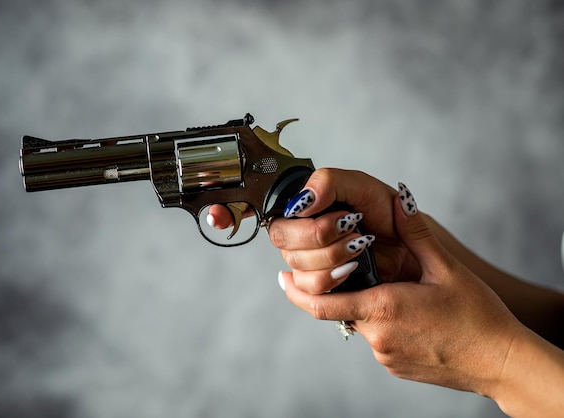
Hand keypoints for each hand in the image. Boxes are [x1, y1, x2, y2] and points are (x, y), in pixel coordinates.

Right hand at [209, 168, 420, 283]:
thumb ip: (328, 182)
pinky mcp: (320, 288)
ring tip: (361, 246)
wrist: (415, 250)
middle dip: (318, 233)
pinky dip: (332, 277)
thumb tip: (301, 201)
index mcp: (301, 206)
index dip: (224, 212)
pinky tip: (351, 268)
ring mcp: (305, 262)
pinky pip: (308, 288)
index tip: (215, 215)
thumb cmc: (388, 214)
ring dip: (331, 256)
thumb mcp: (361, 185)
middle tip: (350, 224)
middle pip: (280, 238)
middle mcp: (296, 233)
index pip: (252, 206)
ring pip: (295, 265)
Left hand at [279, 183, 522, 395]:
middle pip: (343, 307)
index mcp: (383, 307)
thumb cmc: (478, 317)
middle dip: (345, 288)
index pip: (321, 302)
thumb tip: (399, 199)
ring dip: (369, 305)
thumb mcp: (446, 269)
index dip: (296, 291)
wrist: (501, 363)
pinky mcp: (394, 367)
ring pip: (361, 323)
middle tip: (353, 271)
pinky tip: (410, 316)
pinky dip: (383, 323)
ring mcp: (385, 356)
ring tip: (401, 294)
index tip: (282, 278)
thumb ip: (416, 233)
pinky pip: (377, 340)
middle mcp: (377, 335)